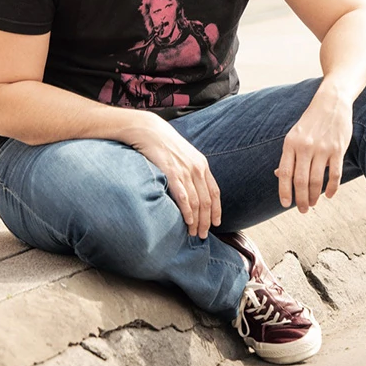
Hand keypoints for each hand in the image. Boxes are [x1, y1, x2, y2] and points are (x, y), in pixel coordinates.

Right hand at [126, 113, 221, 238]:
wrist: (149, 130)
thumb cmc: (164, 144)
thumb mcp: (183, 156)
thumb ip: (190, 171)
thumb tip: (192, 189)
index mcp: (202, 164)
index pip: (214, 192)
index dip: (216, 210)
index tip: (216, 223)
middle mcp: (197, 168)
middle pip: (207, 201)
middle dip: (207, 221)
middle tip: (203, 235)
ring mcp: (185, 171)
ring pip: (197, 202)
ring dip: (197, 221)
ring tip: (194, 233)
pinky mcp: (172, 172)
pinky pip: (184, 196)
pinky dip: (187, 211)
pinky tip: (187, 221)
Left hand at [276, 86, 352, 212]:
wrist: (331, 103)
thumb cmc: (311, 121)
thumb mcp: (294, 135)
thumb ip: (288, 155)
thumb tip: (278, 175)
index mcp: (291, 143)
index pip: (284, 173)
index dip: (284, 191)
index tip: (285, 204)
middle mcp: (305, 147)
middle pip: (301, 181)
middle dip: (301, 199)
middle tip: (302, 209)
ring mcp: (322, 148)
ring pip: (317, 180)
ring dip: (315, 196)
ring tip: (313, 204)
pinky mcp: (338, 149)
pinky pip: (335, 174)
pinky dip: (332, 188)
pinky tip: (329, 195)